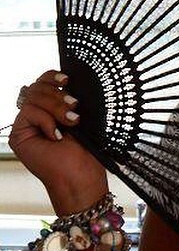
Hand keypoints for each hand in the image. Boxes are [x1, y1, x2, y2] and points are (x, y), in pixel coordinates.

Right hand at [8, 70, 107, 214]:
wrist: (80, 174)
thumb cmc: (87, 149)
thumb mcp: (82, 116)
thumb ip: (70, 98)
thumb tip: (67, 79)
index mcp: (53, 107)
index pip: (44, 81)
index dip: (52, 76)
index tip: (67, 79)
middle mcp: (38, 114)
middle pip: (37, 87)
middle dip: (58, 95)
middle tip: (75, 107)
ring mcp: (28, 124)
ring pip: (33, 97)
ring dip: (56, 108)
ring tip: (72, 122)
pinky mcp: (19, 134)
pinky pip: (29, 112)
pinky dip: (46, 121)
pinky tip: (56, 135)